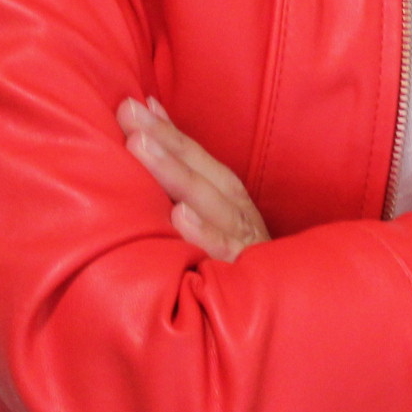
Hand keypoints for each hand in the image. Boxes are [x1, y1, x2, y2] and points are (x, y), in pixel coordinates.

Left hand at [117, 97, 270, 261]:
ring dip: (174, 172)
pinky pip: (221, 249)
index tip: (132, 104)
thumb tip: (151, 117)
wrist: (282, 307)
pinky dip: (203, 231)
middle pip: (198, 168)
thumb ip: (185, 174)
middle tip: (129, 113)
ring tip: (141, 147)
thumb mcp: (214, 216)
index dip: (164, 128)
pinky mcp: (241, 270)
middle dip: (163, 138)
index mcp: (228, 194)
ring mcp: (240, 238)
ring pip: (207, 199)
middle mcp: (235, 209)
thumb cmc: (235, 257)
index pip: (194, 154)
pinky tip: (180, 215)